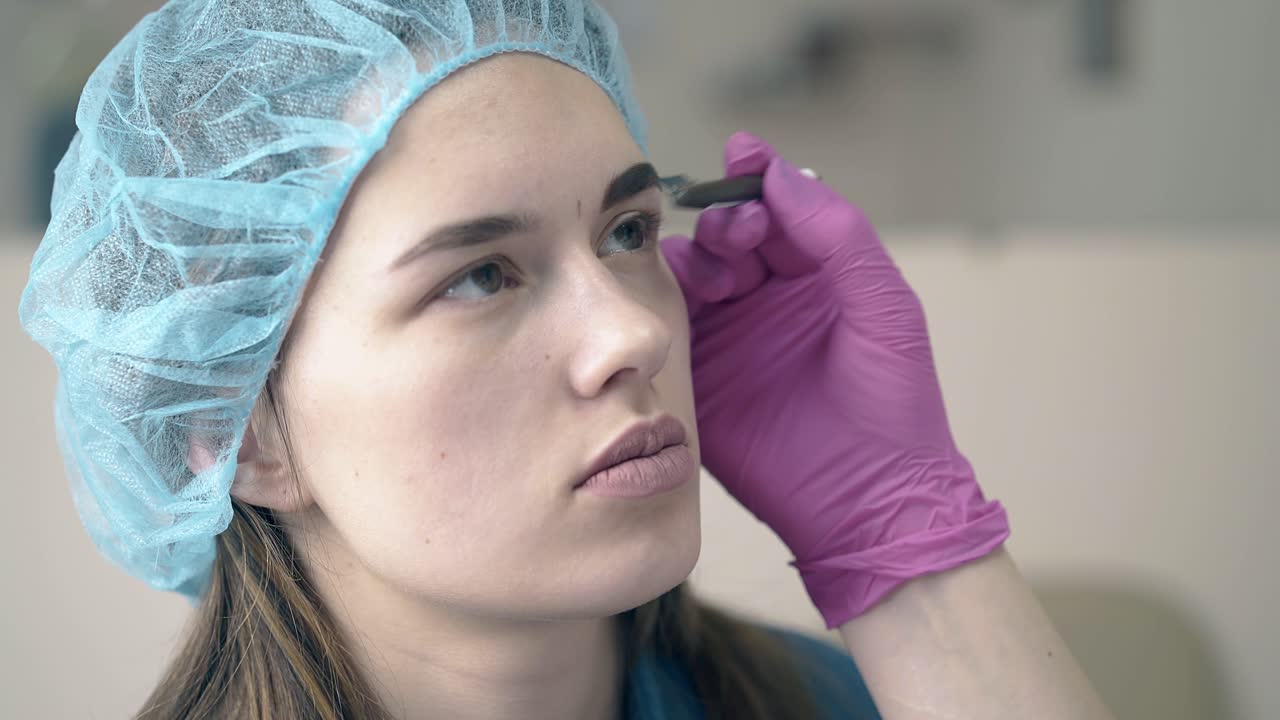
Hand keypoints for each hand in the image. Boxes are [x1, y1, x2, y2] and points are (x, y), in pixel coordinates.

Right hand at [661, 132, 1009, 628]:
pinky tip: (674, 293)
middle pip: (730, 236)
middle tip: (739, 233)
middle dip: (729, 220)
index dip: (760, 178)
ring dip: (698, 257)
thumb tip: (782, 173)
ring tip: (721, 277)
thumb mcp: (884, 305)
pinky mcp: (698, 379)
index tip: (742, 150)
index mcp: (818, 279)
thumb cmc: (893, 401)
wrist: (867, 498)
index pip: (781, 211)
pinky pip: (668, 326)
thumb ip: (838, 234)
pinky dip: (663, 300)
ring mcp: (730, 339)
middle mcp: (769, 302)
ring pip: (694, 274)